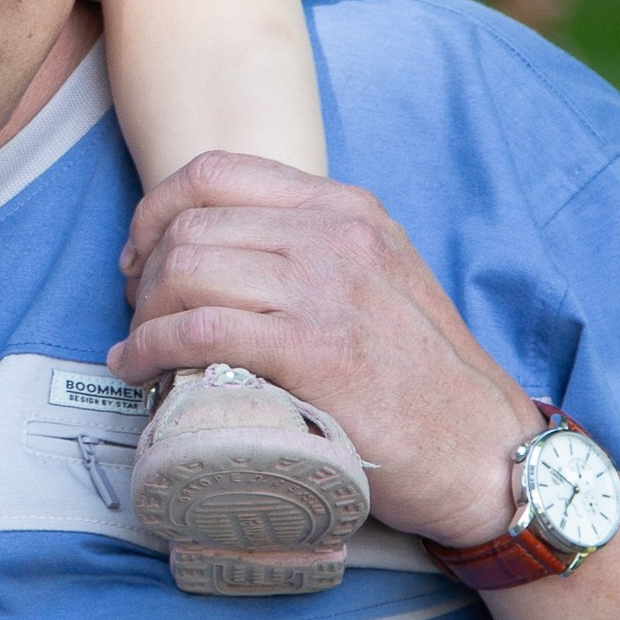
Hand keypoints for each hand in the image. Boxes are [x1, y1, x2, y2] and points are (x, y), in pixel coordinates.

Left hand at [109, 153, 543, 552]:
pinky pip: (196, 329)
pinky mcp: (311, 352)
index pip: (216, 172)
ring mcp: (324, 291)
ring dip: (143, 313)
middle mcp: (334, 236)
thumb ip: (313, 249)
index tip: (139, 255)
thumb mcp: (378, 278)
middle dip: (144, 271)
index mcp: (345, 209)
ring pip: (185, 271)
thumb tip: (222, 251)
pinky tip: (139, 369)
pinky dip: (150, 348)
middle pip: (190, 225)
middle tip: (138, 314)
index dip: (156, 210)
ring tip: (140, 347)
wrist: (481, 447)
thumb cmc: (420, 376)